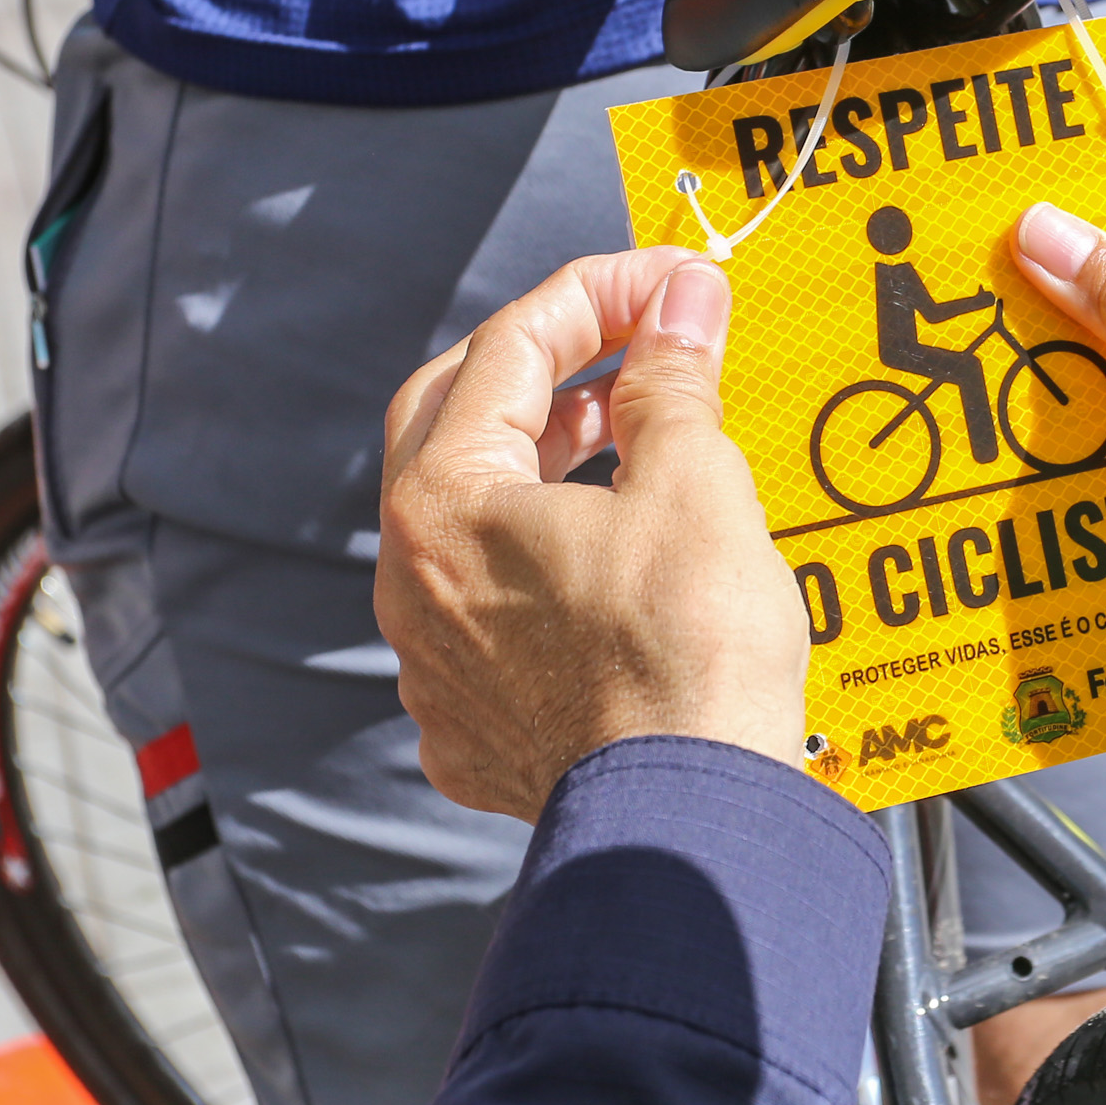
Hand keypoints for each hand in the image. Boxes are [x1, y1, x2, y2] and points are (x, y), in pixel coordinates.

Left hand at [375, 248, 811, 820]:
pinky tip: (612, 556)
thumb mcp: (695, 485)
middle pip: (455, 424)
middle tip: (630, 341)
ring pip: (469, 524)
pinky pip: (490, 612)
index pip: (509, 350)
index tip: (669, 279)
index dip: (598, 295)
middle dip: (545, 367)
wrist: (688, 825)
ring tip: (635, 438)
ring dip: (543, 464)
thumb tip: (678, 305)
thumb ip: (672, 380)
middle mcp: (410, 583)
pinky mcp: (471, 726)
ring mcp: (432, 663)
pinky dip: (545, 560)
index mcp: (443, 506)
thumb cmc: (688, 660)